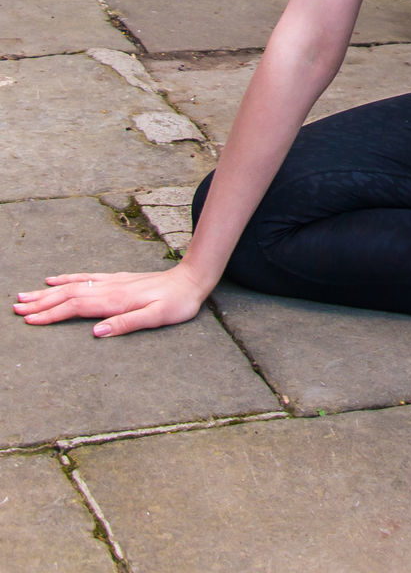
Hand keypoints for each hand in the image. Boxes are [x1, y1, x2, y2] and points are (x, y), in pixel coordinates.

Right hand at [13, 262, 208, 336]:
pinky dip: (68, 278)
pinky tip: (54, 280)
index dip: (51, 314)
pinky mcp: (117, 279)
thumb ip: (128, 324)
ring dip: (48, 292)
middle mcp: (110, 288)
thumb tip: (97, 332)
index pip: (76, 307)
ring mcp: (113, 282)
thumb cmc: (177, 303)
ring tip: (25, 296)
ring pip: (74, 285)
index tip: (28, 319)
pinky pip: (86, 277)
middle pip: (69, 295)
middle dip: (41, 302)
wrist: (192, 279)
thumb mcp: (158, 318)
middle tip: (15, 308)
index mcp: (116, 300)